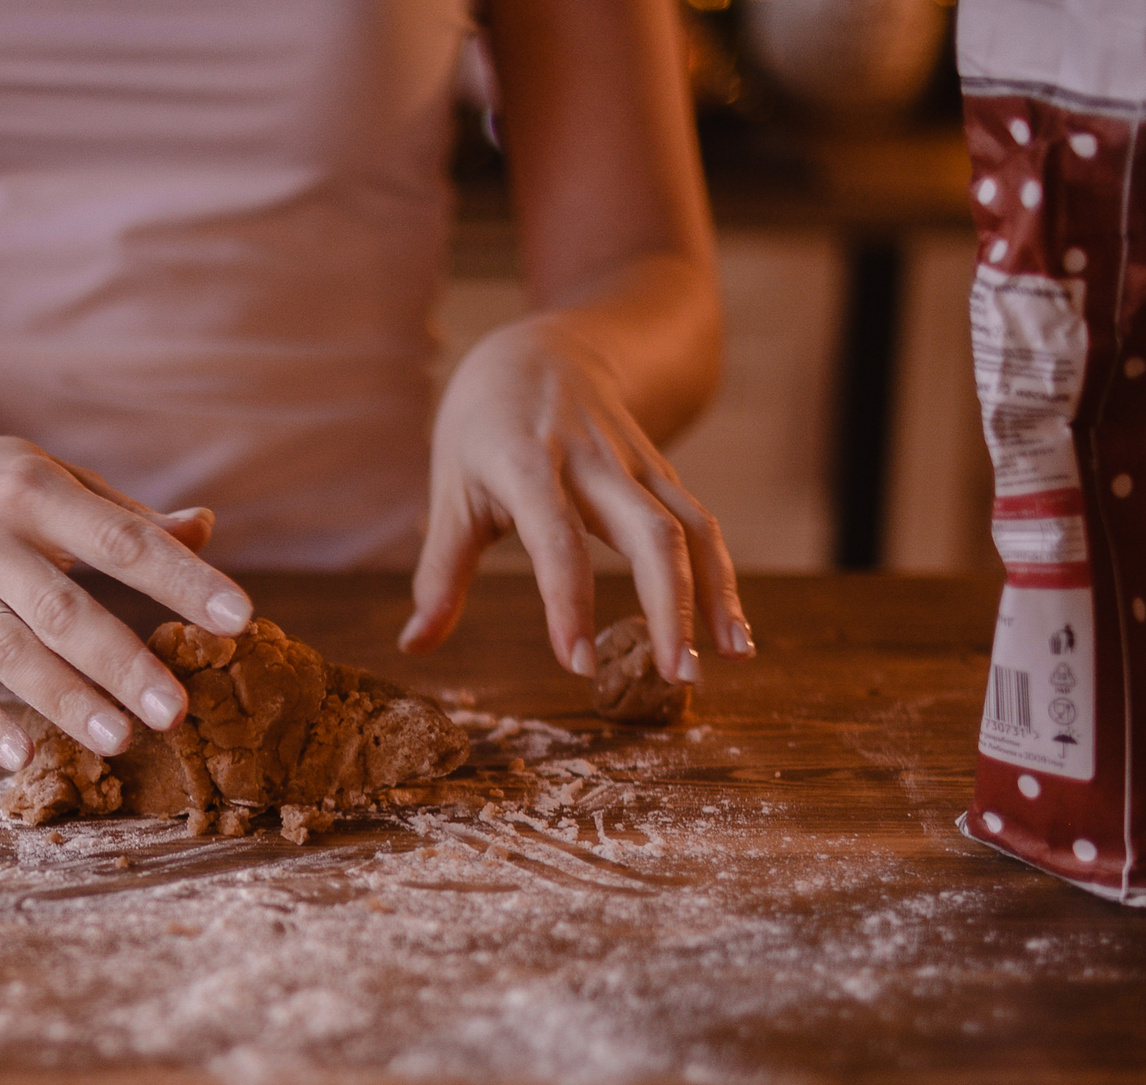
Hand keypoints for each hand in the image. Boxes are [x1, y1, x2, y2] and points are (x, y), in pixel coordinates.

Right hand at [0, 425, 252, 770]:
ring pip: (10, 651)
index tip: (237, 619)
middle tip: (177, 710)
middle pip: (65, 609)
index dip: (182, 579)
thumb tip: (205, 527)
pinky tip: (20, 755)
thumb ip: (123, 513)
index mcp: (34, 490)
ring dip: (65, 700)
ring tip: (120, 740)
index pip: (121, 540)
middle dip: (124, 663)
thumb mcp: (48, 477)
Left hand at [402, 314, 751, 685]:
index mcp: (528, 462)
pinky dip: (720, 579)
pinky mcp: (663, 474)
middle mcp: (594, 460)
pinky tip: (730, 635)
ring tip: (728, 659)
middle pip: (650, 531)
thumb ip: (440, 572)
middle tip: (675, 676)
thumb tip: (415, 645)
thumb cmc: (484, 427)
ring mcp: (637, 463)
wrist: (545, 348)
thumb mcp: (450, 488)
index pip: (556, 537)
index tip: (577, 663)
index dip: (569, 600)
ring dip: (713, 595)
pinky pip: (701, 525)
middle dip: (669, 605)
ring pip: (690, 526)